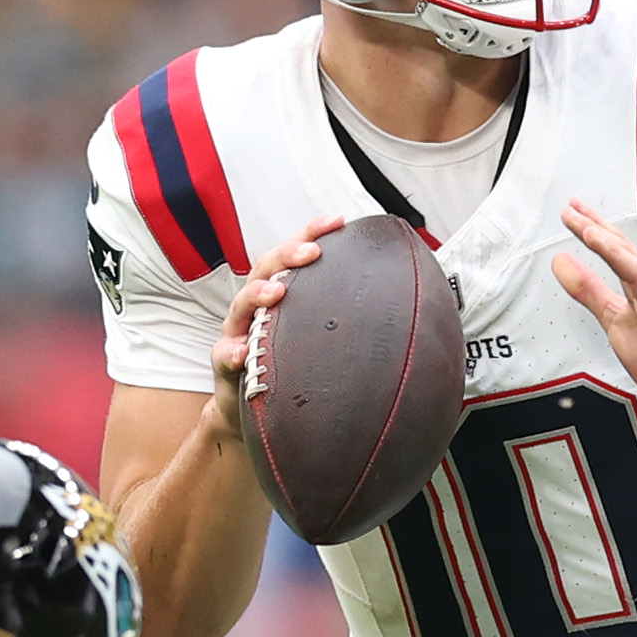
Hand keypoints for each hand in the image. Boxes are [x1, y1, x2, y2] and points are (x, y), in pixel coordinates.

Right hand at [207, 216, 360, 488]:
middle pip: (266, 268)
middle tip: (311, 253)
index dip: (313, 233)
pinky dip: (231, 352)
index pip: (296, 255)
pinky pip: (224, 355)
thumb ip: (351, 324)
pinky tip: (242, 352)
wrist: (256, 415)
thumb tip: (412, 313)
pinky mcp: (225, 364)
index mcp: (282, 294)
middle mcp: (257, 307)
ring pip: (241, 305)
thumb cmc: (297, 370)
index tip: (339, 222)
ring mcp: (238, 332)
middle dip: (287, 256)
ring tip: (276, 293)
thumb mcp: (324, 342)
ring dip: (257, 294)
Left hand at [551, 205, 636, 440]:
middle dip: (603, 237)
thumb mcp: (614, 319)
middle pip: (629, 259)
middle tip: (578, 216)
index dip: (593, 230)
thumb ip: (588, 291)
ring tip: (599, 242)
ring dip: (625, 263)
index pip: (616, 252)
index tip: (570, 210)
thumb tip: (560, 262)